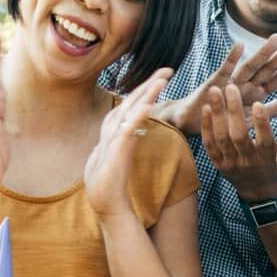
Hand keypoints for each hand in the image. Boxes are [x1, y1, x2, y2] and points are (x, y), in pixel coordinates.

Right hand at [85, 69, 171, 218]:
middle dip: (149, 84)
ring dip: (146, 93)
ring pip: (130, 110)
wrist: (107, 207)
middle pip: (131, 101)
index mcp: (114, 133)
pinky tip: (149, 104)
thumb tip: (131, 131)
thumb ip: (123, 142)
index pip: (130, 105)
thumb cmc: (110, 185)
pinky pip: (128, 130)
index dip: (145, 90)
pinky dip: (137, 116)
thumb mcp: (117, 157)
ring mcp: (112, 141)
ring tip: (163, 79)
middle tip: (168, 69)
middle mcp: (112, 132)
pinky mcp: (116, 152)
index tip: (161, 78)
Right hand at [159, 35, 276, 135]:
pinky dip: (231, 58)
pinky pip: (224, 69)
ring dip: (262, 52)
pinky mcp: (215, 82)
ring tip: (275, 39)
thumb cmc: (224, 119)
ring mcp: (232, 81)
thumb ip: (271, 110)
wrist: (196, 122)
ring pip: (250, 65)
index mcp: (256, 91)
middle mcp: (247, 83)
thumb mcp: (251, 117)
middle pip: (268, 67)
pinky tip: (239, 45)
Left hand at [201, 89, 276, 201]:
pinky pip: (210, 144)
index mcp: (267, 160)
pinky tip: (205, 108)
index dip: (261, 123)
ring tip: (215, 91)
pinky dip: (206, 126)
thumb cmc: (276, 168)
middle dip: (234, 110)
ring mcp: (231, 163)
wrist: (259, 193)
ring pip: (221, 137)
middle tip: (231, 88)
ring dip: (217, 113)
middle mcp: (248, 162)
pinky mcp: (218, 164)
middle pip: (238, 135)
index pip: (264, 141)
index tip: (259, 104)